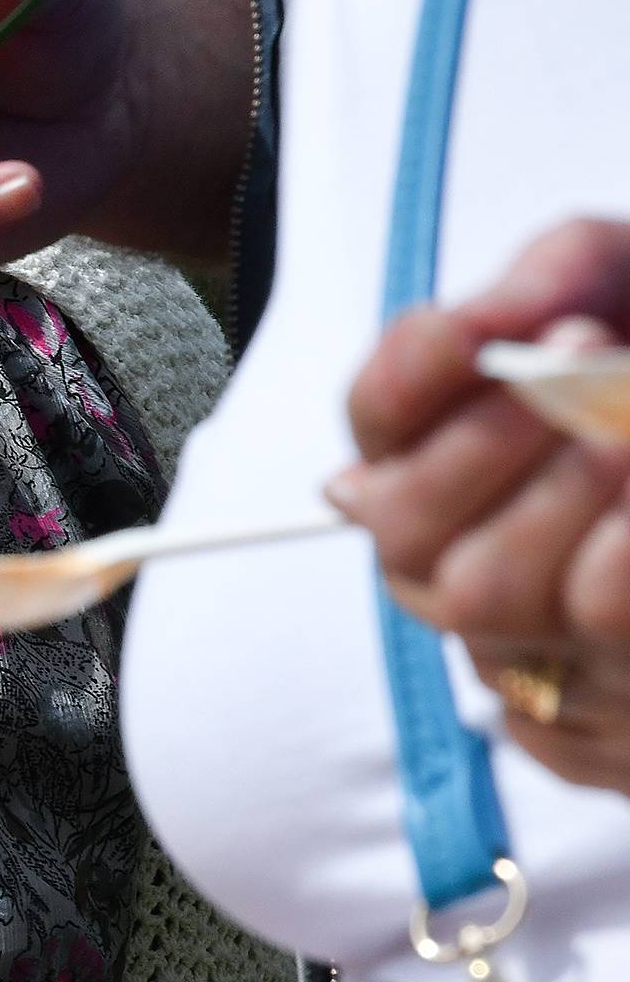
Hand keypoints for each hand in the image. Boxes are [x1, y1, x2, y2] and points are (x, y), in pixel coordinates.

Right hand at [333, 221, 629, 792]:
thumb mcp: (617, 284)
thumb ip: (552, 275)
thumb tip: (497, 324)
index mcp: (439, 451)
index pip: (377, 417)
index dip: (406, 380)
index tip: (467, 330)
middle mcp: (454, 557)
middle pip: (405, 526)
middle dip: (485, 440)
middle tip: (579, 357)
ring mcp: (525, 638)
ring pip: (484, 593)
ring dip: (557, 499)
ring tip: (626, 436)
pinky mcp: (597, 706)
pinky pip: (587, 637)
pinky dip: (613, 572)